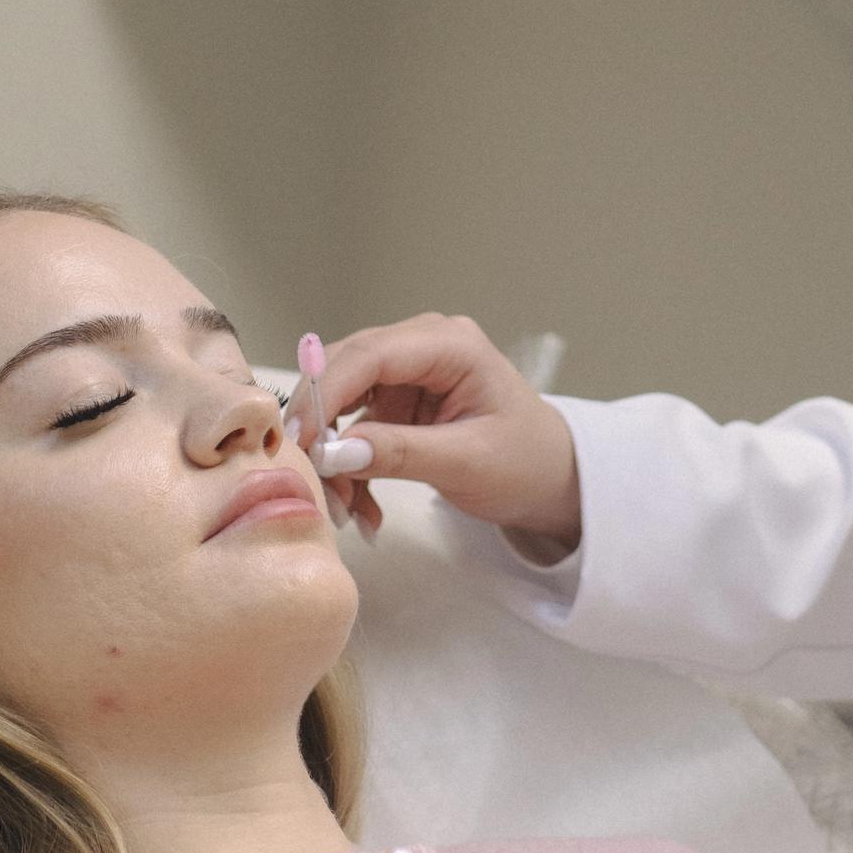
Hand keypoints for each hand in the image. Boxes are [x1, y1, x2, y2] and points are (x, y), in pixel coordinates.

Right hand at [315, 314, 583, 560]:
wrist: (553, 481)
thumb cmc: (526, 463)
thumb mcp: (467, 462)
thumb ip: (401, 453)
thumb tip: (333, 452)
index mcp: (449, 344)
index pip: (369, 354)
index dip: (326, 393)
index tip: (300, 441)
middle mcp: (422, 346)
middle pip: (344, 371)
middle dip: (323, 429)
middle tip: (311, 479)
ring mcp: (407, 375)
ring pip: (341, 405)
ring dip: (335, 458)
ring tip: (346, 508)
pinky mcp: (397, 404)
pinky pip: (354, 431)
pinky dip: (351, 469)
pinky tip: (364, 508)